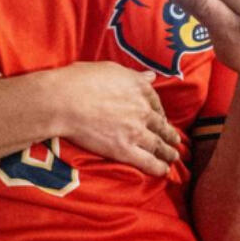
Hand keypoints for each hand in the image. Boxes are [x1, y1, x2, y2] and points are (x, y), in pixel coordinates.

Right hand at [46, 61, 181, 175]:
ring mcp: (135, 131)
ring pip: (158, 145)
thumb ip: (133, 76)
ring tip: (173, 157)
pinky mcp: (124, 150)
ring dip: (168, 152)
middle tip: (175, 140)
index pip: (155, 101)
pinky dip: (158, 168)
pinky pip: (147, 162)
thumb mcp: (110, 69)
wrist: (64, 101)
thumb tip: (150, 76)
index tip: (161, 117)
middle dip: (169, 134)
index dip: (160, 111)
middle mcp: (142, 110)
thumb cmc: (80, 80)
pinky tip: (164, 171)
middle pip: (161, 124)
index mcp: (139, 88)